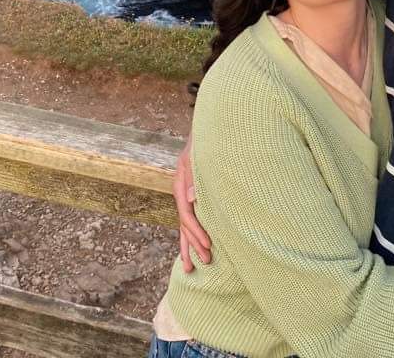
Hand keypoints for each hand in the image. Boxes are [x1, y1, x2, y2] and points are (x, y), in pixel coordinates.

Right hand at [172, 133, 211, 271]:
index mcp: (181, 181)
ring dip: (190, 245)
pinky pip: (191, 217)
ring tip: (190, 268)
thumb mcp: (200, 153)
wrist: (212, 125)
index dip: (196, 232)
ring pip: (185, 224)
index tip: (208, 246)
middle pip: (185, 223)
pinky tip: (195, 246)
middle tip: (208, 261)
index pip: (186, 214)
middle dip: (195, 243)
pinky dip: (192, 233)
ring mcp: (187, 192)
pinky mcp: (194, 193)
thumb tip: (192, 199)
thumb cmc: (208, 139)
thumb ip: (195, 175)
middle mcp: (182, 189)